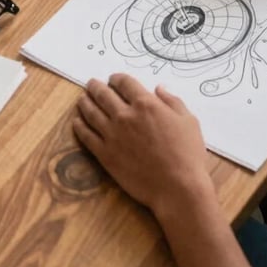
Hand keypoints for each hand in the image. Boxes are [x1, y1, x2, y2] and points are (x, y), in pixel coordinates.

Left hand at [74, 75, 211, 213]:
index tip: (113, 79)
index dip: (116, 78)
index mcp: (145, 104)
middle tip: (91, 84)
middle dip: (96, 86)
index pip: (124, 83)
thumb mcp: (188, 121)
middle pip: (103, 94)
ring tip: (82, 98)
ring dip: (85, 102)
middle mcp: (125, 115)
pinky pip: (86, 136)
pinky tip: (77, 121)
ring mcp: (112, 135)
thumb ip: (172, 101)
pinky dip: (79, 125)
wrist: (177, 188)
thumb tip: (159, 88)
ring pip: (91, 112)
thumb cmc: (188, 155)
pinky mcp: (105, 154)